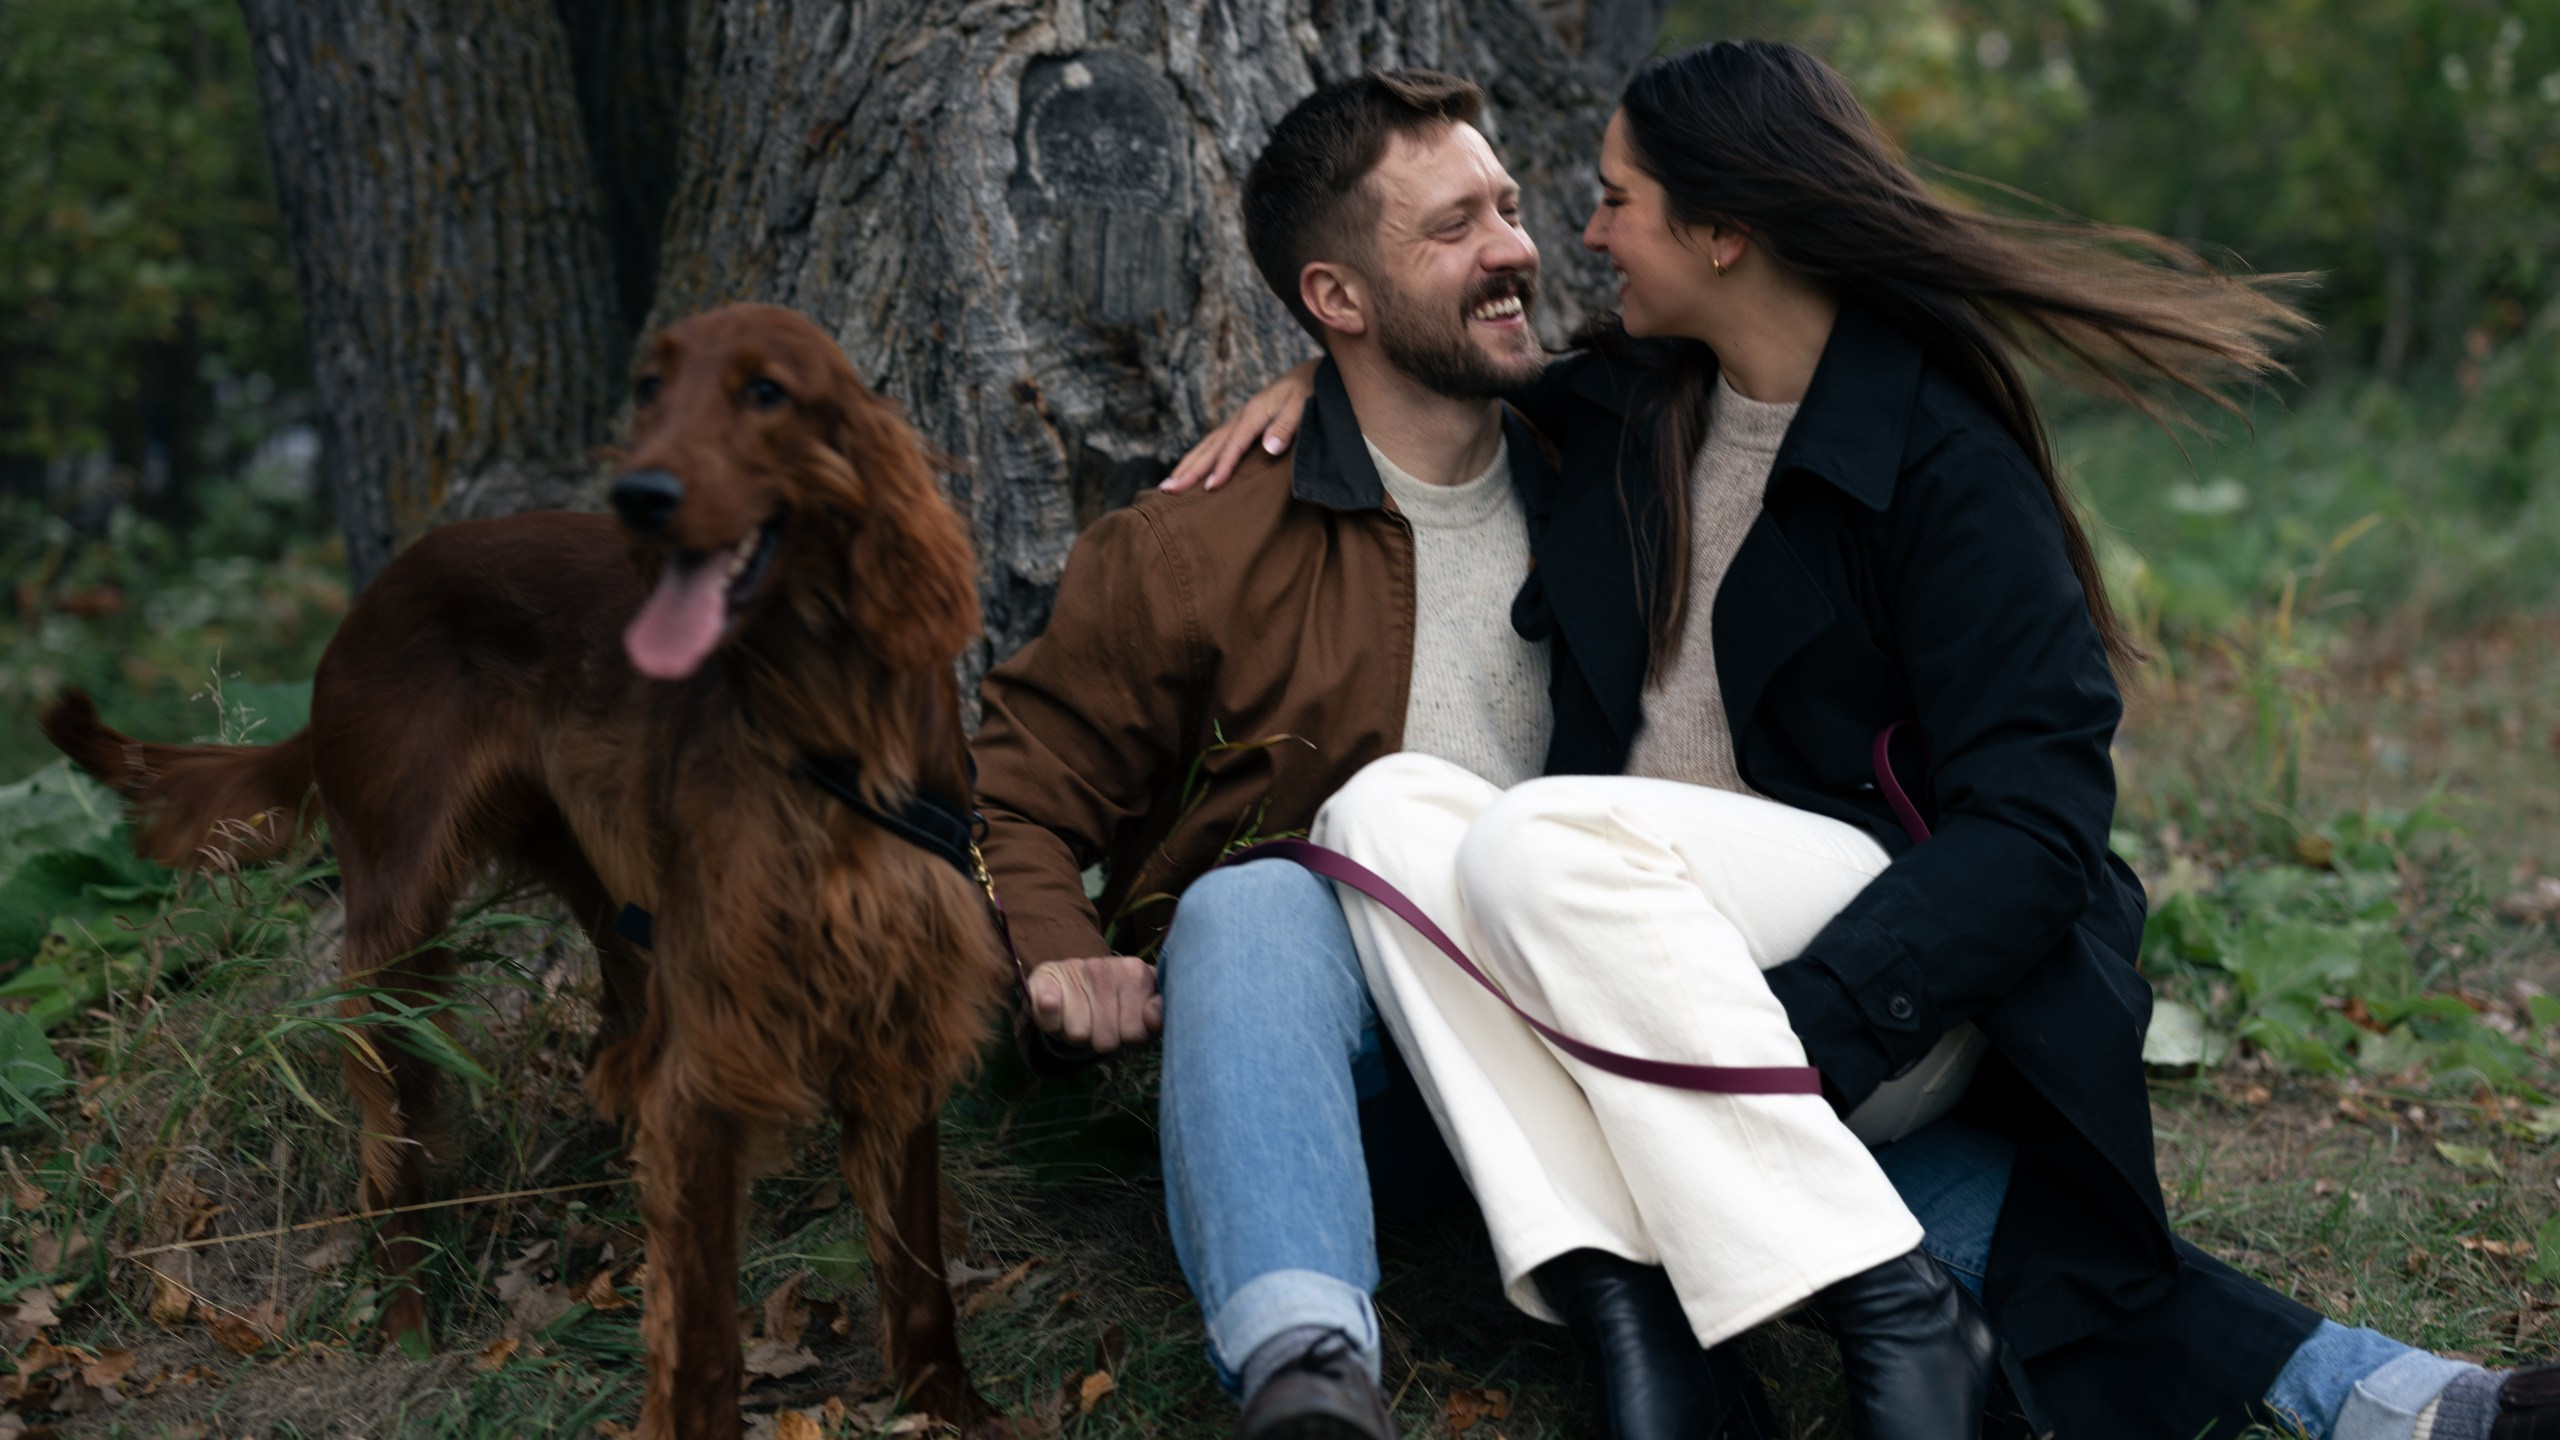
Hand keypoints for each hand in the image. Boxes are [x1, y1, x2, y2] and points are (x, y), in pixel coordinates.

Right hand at [1026, 955, 1162, 1053]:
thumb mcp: (1142, 1015)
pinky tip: (1056, 1012)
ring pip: (1078, 1035)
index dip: (1129, 1039)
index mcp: (1137, 973)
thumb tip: (1151, 1017)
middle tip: (1099, 1024)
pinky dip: (1050, 1021)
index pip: (1136, 1033)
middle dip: (1102, 1040)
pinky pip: (1048, 1011)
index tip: (1125, 1026)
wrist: (1070, 982)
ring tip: (1080, 1018)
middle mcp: (1106, 967)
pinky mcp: (1045, 975)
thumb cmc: (1114, 1005)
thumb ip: (1156, 1020)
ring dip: (1076, 1035)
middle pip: (1106, 1041)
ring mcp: (1074, 967)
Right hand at [1162, 358, 1318, 492]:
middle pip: (1209, 447)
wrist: (1308, 375)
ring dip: (1186, 466)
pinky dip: (1198, 459)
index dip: (1223, 467)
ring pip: (1206, 446)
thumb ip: (1287, 426)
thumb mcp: (1303, 406)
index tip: (1210, 488)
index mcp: (1253, 414)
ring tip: (1167, 485)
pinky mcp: (1239, 425)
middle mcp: (1239, 417)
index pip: (1234, 445)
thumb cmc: (1309, 392)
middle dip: (1188, 470)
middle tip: (1167, 490)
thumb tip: (1270, 448)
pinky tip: (1189, 471)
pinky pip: (1213, 444)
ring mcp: (1236, 421)